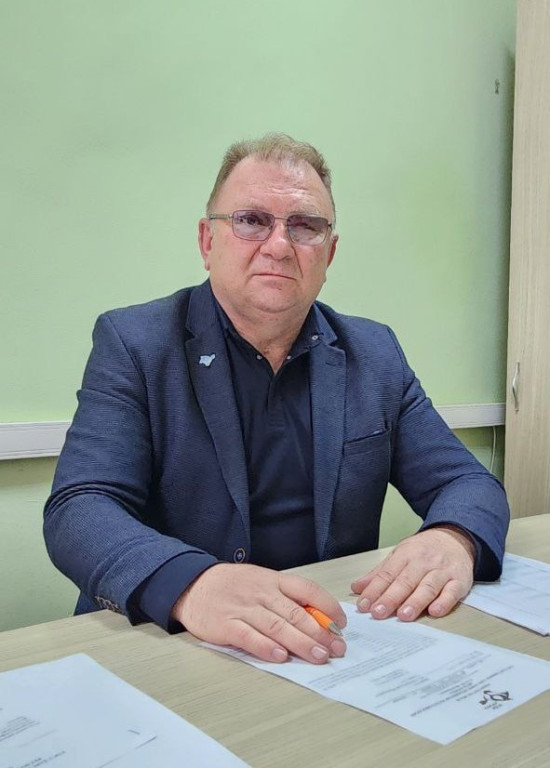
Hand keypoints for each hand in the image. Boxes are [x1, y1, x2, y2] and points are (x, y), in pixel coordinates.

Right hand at [171, 563, 346, 663]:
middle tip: (337, 648)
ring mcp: (243, 608)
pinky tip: (281, 656)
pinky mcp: (226, 624)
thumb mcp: (261, 582)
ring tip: (318, 656)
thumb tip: (316, 620)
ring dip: (300, 643)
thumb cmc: (233, 586)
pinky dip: (266, 647)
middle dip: (319, 632)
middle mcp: (261, 593)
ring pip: (277, 625)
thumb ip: (284, 599)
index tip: (341, 624)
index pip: (307, 589)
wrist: (193, 584)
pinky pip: (249, 636)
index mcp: (273, 580)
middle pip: (295, 612)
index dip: (327, 606)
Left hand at [351, 526, 474, 620]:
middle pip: (405, 581)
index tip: (364, 605)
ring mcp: (442, 571)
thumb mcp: (400, 555)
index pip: (387, 574)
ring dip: (415, 601)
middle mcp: (423, 561)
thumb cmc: (424, 550)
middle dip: (391, 597)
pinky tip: (434, 612)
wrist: (456, 538)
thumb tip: (357, 588)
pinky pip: (452, 592)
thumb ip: (380, 573)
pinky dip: (444, 602)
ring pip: (428, 587)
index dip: (374, 590)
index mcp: (406, 554)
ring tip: (403, 615)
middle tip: (378, 612)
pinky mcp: (459, 581)